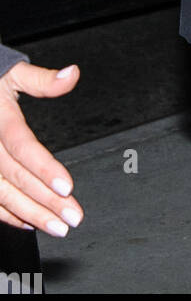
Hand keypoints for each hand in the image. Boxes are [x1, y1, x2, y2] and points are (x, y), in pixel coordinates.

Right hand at [0, 62, 83, 234]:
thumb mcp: (14, 73)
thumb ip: (42, 80)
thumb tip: (72, 74)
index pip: (22, 147)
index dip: (44, 168)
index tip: (67, 187)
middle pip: (16, 177)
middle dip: (45, 200)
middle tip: (72, 217)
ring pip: (2, 194)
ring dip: (30, 214)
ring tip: (57, 227)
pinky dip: (8, 214)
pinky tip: (29, 223)